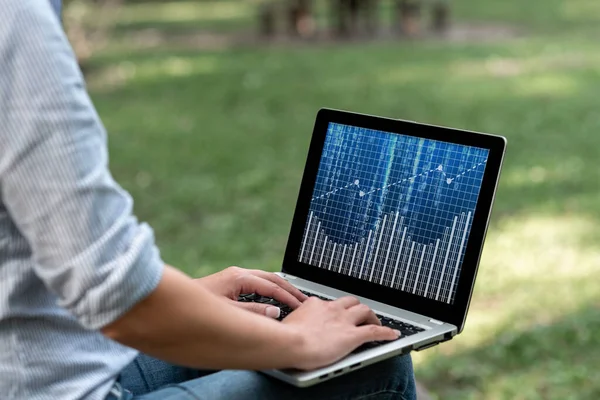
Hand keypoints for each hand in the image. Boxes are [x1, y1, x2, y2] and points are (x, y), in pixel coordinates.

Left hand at [196, 266, 306, 317]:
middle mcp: (237, 274)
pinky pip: (256, 284)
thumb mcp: (226, 313)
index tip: (301, 307)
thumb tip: (275, 312)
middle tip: (304, 300)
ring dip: (280, 289)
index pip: (271, 286)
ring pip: (264, 279)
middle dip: (289, 289)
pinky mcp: (229, 283)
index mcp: (238, 277)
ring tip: (293, 299)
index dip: (288, 298)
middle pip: (271, 278)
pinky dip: (269, 290)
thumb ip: (252, 314)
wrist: (171, 305)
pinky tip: (273, 299)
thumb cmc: (195, 309)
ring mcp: (233, 277)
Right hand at [282, 296, 399, 369]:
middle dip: (357, 307)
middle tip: (360, 316)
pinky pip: (375, 331)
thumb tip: (286, 329)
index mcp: (314, 305)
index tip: (335, 314)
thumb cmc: (282, 338)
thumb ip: (292, 324)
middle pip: (350, 301)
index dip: (336, 309)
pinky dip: (386, 332)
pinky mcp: (352, 335)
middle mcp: (331, 309)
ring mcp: (343, 321)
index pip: (329, 303)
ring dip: (372, 316)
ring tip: (377, 323)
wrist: (289, 343)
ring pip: (364, 311)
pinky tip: (393, 335)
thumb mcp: (285, 325)